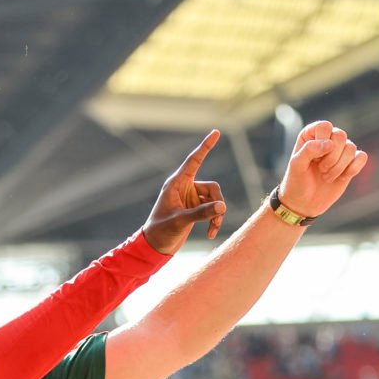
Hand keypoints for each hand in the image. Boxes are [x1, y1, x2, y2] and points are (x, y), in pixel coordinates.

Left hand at [141, 131, 227, 253]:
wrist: (155, 247)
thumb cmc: (161, 231)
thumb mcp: (181, 221)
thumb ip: (202, 213)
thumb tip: (223, 207)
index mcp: (176, 183)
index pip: (194, 160)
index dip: (205, 146)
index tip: (216, 132)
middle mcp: (184, 187)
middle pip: (212, 187)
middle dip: (217, 202)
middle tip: (217, 218)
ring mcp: (190, 198)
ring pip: (214, 199)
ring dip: (217, 214)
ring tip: (213, 229)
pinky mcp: (195, 209)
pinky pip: (212, 209)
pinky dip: (214, 220)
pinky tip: (210, 233)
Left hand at [275, 121, 368, 217]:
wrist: (304, 203)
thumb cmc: (297, 182)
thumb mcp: (296, 165)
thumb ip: (309, 150)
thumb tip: (330, 143)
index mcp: (312, 134)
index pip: (325, 126)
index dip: (322, 143)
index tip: (314, 159)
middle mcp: (327, 138)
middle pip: (340, 135)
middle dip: (331, 157)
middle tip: (321, 170)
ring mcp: (340, 150)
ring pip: (351, 147)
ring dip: (339, 166)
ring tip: (327, 177)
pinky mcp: (351, 162)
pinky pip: (362, 157)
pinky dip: (353, 169)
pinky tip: (342, 177)